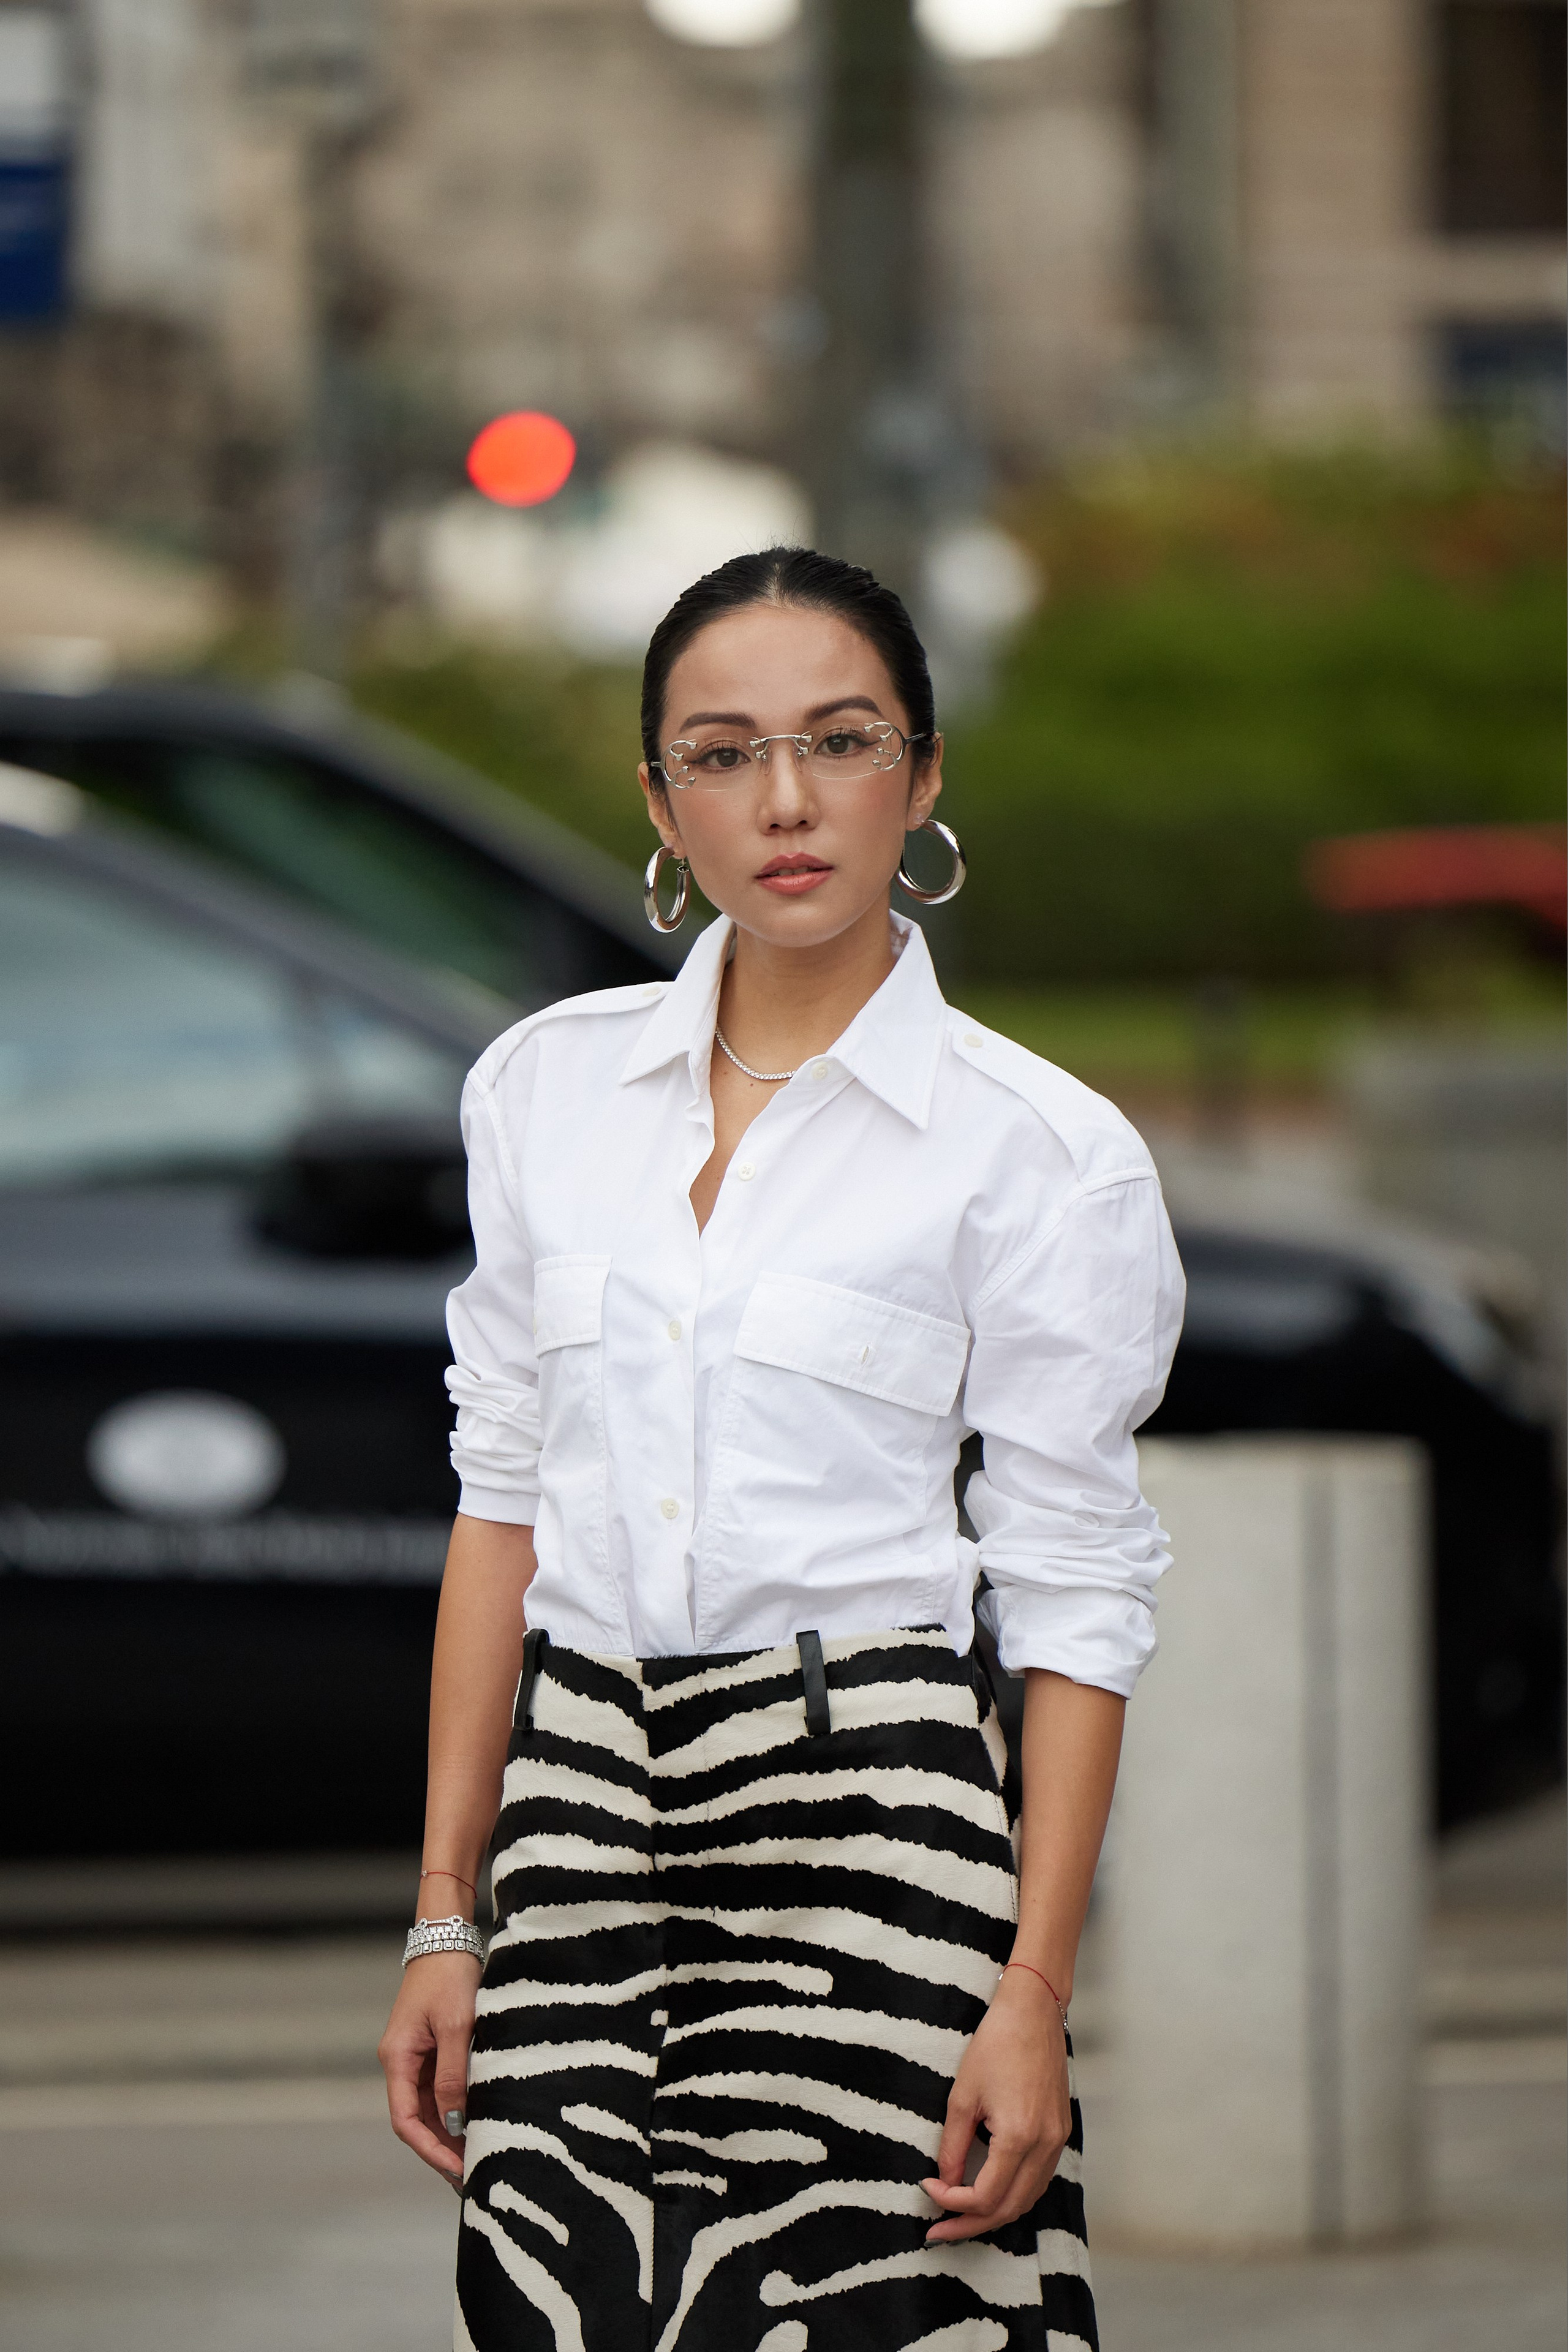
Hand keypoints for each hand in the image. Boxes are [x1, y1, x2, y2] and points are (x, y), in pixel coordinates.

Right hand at [378, 1951, 482, 2182]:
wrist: (447, 1939)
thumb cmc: (449, 1977)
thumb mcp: (455, 2026)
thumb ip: (453, 2076)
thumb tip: (454, 2122)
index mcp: (397, 2059)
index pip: (405, 2120)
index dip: (429, 2150)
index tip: (456, 2171)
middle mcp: (401, 2063)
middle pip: (416, 2120)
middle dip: (440, 2150)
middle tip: (469, 2179)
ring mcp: (415, 2058)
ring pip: (428, 2109)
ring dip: (447, 2134)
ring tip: (474, 2161)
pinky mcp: (431, 2050)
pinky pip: (439, 2091)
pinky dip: (453, 2111)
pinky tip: (473, 2127)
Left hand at [922, 1969, 1070, 2241]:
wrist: (1034, 2012)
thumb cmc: (997, 2043)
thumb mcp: (963, 2096)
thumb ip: (953, 2145)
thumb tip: (944, 2180)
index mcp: (1019, 2137)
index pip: (984, 2196)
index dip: (951, 2201)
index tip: (927, 2187)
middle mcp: (1045, 2146)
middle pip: (1008, 2209)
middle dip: (970, 2224)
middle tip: (938, 2231)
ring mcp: (1058, 2141)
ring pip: (1027, 2200)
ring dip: (993, 2213)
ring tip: (960, 2218)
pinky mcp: (1061, 2133)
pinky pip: (1039, 2180)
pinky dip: (1014, 2195)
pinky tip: (990, 2192)